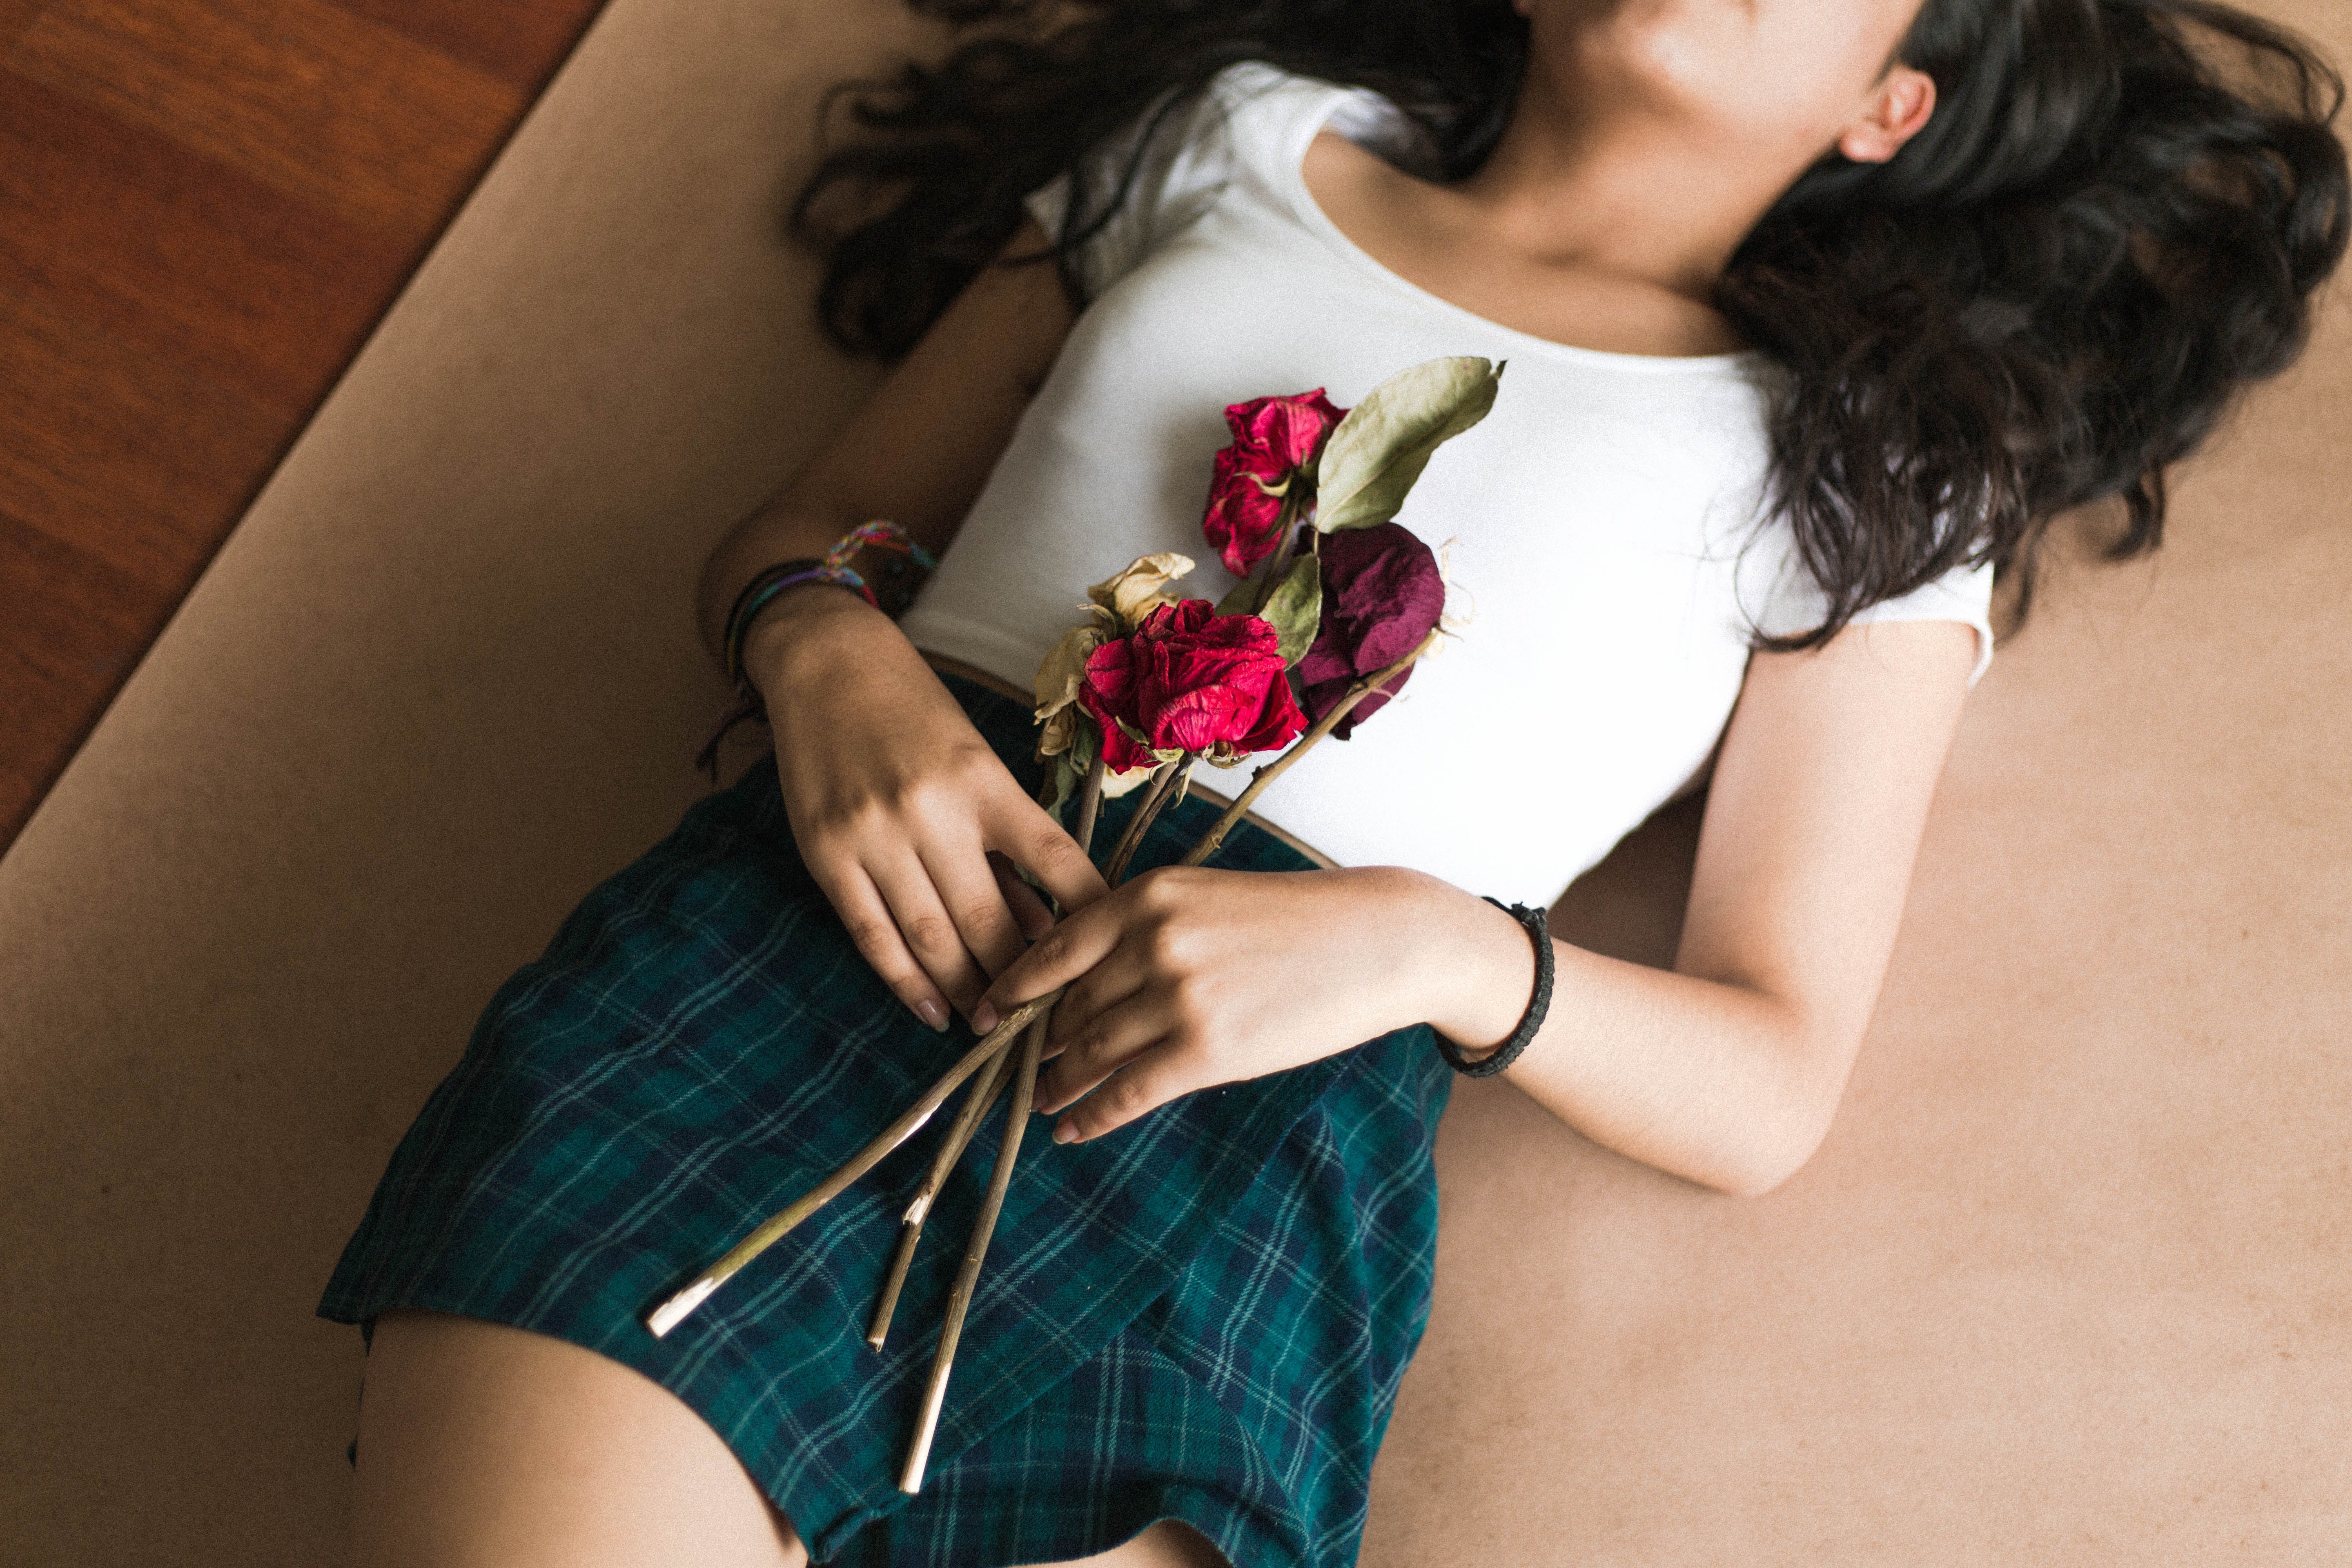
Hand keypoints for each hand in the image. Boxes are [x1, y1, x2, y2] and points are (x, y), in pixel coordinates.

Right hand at [748, 586, 1107, 1029]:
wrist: (828, 663)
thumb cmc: (915, 713)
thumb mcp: (976, 761)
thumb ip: (1007, 841)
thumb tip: (1046, 924)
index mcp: (983, 781)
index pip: (1053, 859)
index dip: (1085, 915)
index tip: (1108, 960)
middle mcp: (931, 810)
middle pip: (988, 919)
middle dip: (1018, 979)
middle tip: (1041, 1019)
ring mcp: (873, 835)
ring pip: (930, 937)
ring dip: (966, 990)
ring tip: (990, 1023)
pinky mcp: (827, 854)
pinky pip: (872, 935)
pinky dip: (905, 982)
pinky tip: (933, 1011)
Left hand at [973, 863, 1484, 1143]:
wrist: (1377, 940)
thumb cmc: (1294, 920)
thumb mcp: (1205, 898)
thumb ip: (1142, 929)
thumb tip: (1077, 984)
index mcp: (1148, 895)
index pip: (1054, 948)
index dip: (1012, 988)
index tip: (985, 1013)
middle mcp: (1153, 942)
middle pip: (1068, 1005)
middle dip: (1037, 1041)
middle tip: (1017, 1066)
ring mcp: (1179, 997)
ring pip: (1090, 1050)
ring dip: (1057, 1082)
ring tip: (1041, 1100)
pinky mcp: (1208, 1050)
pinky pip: (1127, 1091)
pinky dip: (1091, 1115)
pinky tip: (1073, 1129)